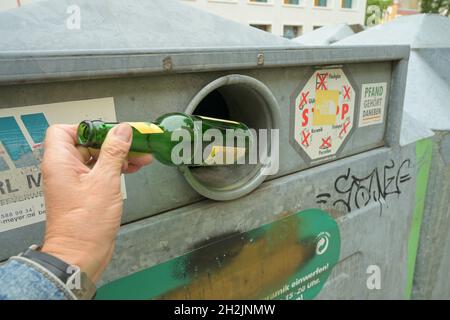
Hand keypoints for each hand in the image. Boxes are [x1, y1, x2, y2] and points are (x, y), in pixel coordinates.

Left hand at [40, 124, 151, 282]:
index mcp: (60, 162)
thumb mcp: (105, 181)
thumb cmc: (85, 224)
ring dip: (119, 156)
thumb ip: (114, 152)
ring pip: (97, 158)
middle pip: (87, 143)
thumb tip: (122, 131)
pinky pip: (100, 172)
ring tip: (142, 157)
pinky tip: (133, 168)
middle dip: (113, 142)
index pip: (65, 130)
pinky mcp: (85, 192)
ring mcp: (75, 182)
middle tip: (135, 143)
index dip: (88, 128)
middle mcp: (64, 169)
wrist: (81, 255)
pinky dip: (116, 168)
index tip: (111, 132)